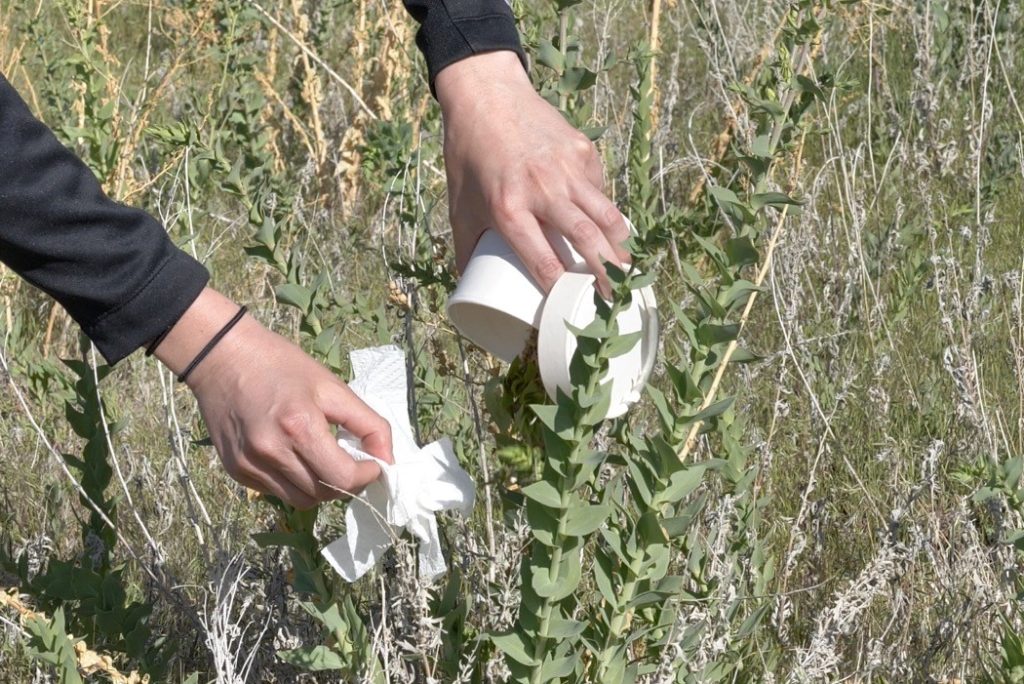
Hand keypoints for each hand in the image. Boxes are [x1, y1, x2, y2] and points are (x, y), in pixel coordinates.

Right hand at [153, 288, 392, 508]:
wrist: (222, 357)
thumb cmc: (282, 366)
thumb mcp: (332, 386)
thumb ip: (367, 423)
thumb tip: (388, 459)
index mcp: (299, 426)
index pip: (343, 478)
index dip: (366, 476)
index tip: (373, 464)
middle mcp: (271, 451)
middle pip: (323, 494)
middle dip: (346, 484)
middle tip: (352, 463)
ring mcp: (249, 464)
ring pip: (300, 500)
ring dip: (321, 488)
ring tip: (324, 461)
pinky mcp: (235, 471)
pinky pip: (276, 492)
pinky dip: (294, 483)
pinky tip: (295, 456)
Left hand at [436, 51, 629, 296]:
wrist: (485, 96)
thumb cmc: (468, 157)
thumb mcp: (459, 206)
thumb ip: (465, 248)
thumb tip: (470, 287)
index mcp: (508, 208)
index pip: (543, 260)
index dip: (560, 289)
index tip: (570, 309)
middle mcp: (541, 189)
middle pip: (586, 240)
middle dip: (605, 275)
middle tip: (614, 297)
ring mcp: (567, 168)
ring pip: (606, 215)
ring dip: (620, 245)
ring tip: (627, 268)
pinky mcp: (582, 150)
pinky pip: (600, 188)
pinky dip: (605, 209)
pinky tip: (606, 225)